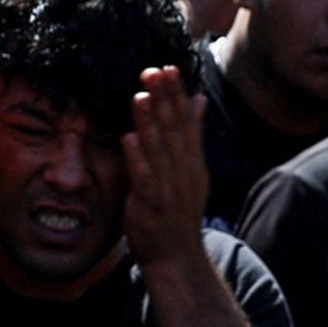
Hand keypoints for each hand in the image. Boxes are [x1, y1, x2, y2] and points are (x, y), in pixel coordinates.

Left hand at [120, 63, 208, 270]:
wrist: (176, 257)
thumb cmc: (178, 211)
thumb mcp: (191, 170)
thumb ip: (193, 135)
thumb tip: (198, 99)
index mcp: (193, 162)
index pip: (186, 123)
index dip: (177, 96)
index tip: (168, 69)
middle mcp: (183, 172)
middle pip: (174, 131)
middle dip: (164, 101)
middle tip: (155, 72)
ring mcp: (168, 189)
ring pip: (158, 151)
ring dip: (150, 123)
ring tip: (141, 96)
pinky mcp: (151, 204)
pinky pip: (143, 178)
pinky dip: (137, 158)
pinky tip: (129, 138)